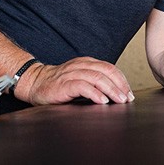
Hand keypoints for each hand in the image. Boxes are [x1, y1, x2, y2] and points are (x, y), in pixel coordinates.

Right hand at [15, 57, 133, 105]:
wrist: (34, 83)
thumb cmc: (58, 85)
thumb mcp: (79, 78)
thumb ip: (94, 81)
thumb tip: (117, 94)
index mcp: (85, 63)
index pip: (109, 67)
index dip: (122, 80)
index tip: (129, 93)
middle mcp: (79, 66)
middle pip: (106, 71)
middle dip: (120, 85)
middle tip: (128, 98)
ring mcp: (70, 74)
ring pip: (96, 77)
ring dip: (111, 89)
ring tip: (120, 100)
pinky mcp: (63, 84)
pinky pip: (82, 86)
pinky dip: (94, 93)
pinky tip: (102, 101)